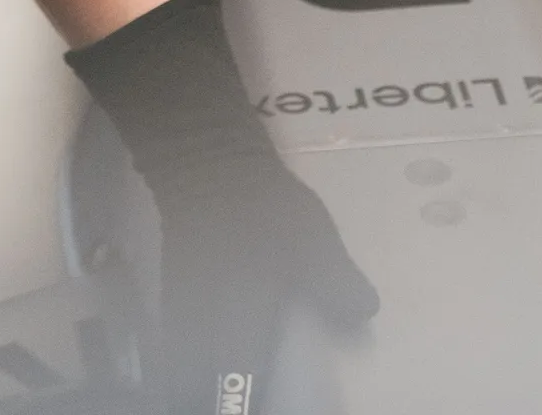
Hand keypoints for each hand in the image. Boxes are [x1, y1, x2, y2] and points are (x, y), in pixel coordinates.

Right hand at [65, 0, 376, 414]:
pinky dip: (199, 345)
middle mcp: (204, 324)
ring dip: (206, 372)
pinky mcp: (179, 275)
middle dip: (213, 392)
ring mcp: (185, 300)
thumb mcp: (314, 245)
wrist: (202, 153)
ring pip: (187, 358)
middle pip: (196, 382)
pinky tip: (222, 333)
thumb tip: (361, 313)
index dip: (239, 405)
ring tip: (234, 375)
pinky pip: (183, 330)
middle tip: (245, 394)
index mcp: (237, 331)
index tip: (253, 407)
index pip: (233, 395)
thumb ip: (339, 287)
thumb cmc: (258, 203)